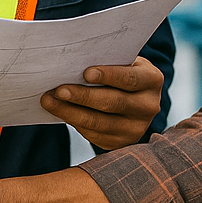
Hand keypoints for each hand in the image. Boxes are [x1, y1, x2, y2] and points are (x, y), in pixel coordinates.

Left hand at [41, 57, 162, 149]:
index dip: (108, 75)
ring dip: (70, 112)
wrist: (132, 97)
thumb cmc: (121, 71)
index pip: (130, 78)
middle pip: (112, 102)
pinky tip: (59, 111)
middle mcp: (148, 106)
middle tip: (58, 90)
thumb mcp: (123, 62)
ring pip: (99, 122)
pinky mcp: (121, 142)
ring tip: (49, 101)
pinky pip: (94, 134)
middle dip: (83, 96)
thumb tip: (74, 60)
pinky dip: (74, 122)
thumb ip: (108, 60)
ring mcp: (136, 128)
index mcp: (152, 80)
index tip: (85, 73)